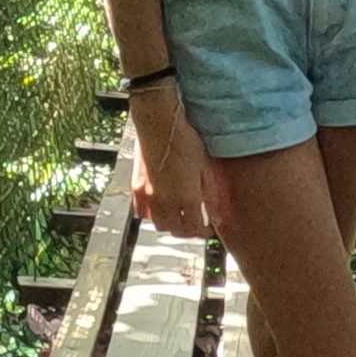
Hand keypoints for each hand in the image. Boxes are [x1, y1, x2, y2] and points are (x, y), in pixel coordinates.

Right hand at [128, 97, 210, 238]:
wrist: (159, 123)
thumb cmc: (186, 141)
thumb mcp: (205, 167)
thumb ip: (211, 196)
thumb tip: (218, 218)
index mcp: (187, 198)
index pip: (195, 229)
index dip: (203, 233)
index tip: (208, 229)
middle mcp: (167, 202)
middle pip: (176, 230)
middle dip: (188, 231)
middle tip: (195, 224)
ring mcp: (149, 196)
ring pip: (159, 224)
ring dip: (170, 225)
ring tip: (178, 216)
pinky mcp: (137, 188)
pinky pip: (142, 212)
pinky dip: (151, 215)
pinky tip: (159, 207)